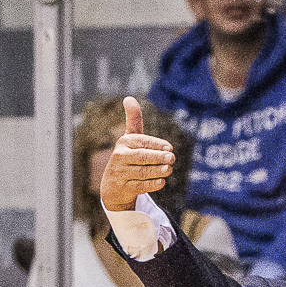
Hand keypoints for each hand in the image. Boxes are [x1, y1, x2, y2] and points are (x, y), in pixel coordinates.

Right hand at [99, 96, 175, 213]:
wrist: (113, 188)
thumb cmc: (127, 158)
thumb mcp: (130, 139)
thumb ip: (133, 120)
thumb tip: (128, 98)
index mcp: (124, 143)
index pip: (142, 142)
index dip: (156, 145)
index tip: (169, 148)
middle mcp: (120, 157)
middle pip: (142, 157)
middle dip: (157, 157)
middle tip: (172, 158)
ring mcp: (120, 173)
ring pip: (141, 172)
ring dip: (156, 171)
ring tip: (169, 169)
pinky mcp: (123, 188)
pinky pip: (139, 186)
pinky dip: (151, 184)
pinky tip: (161, 182)